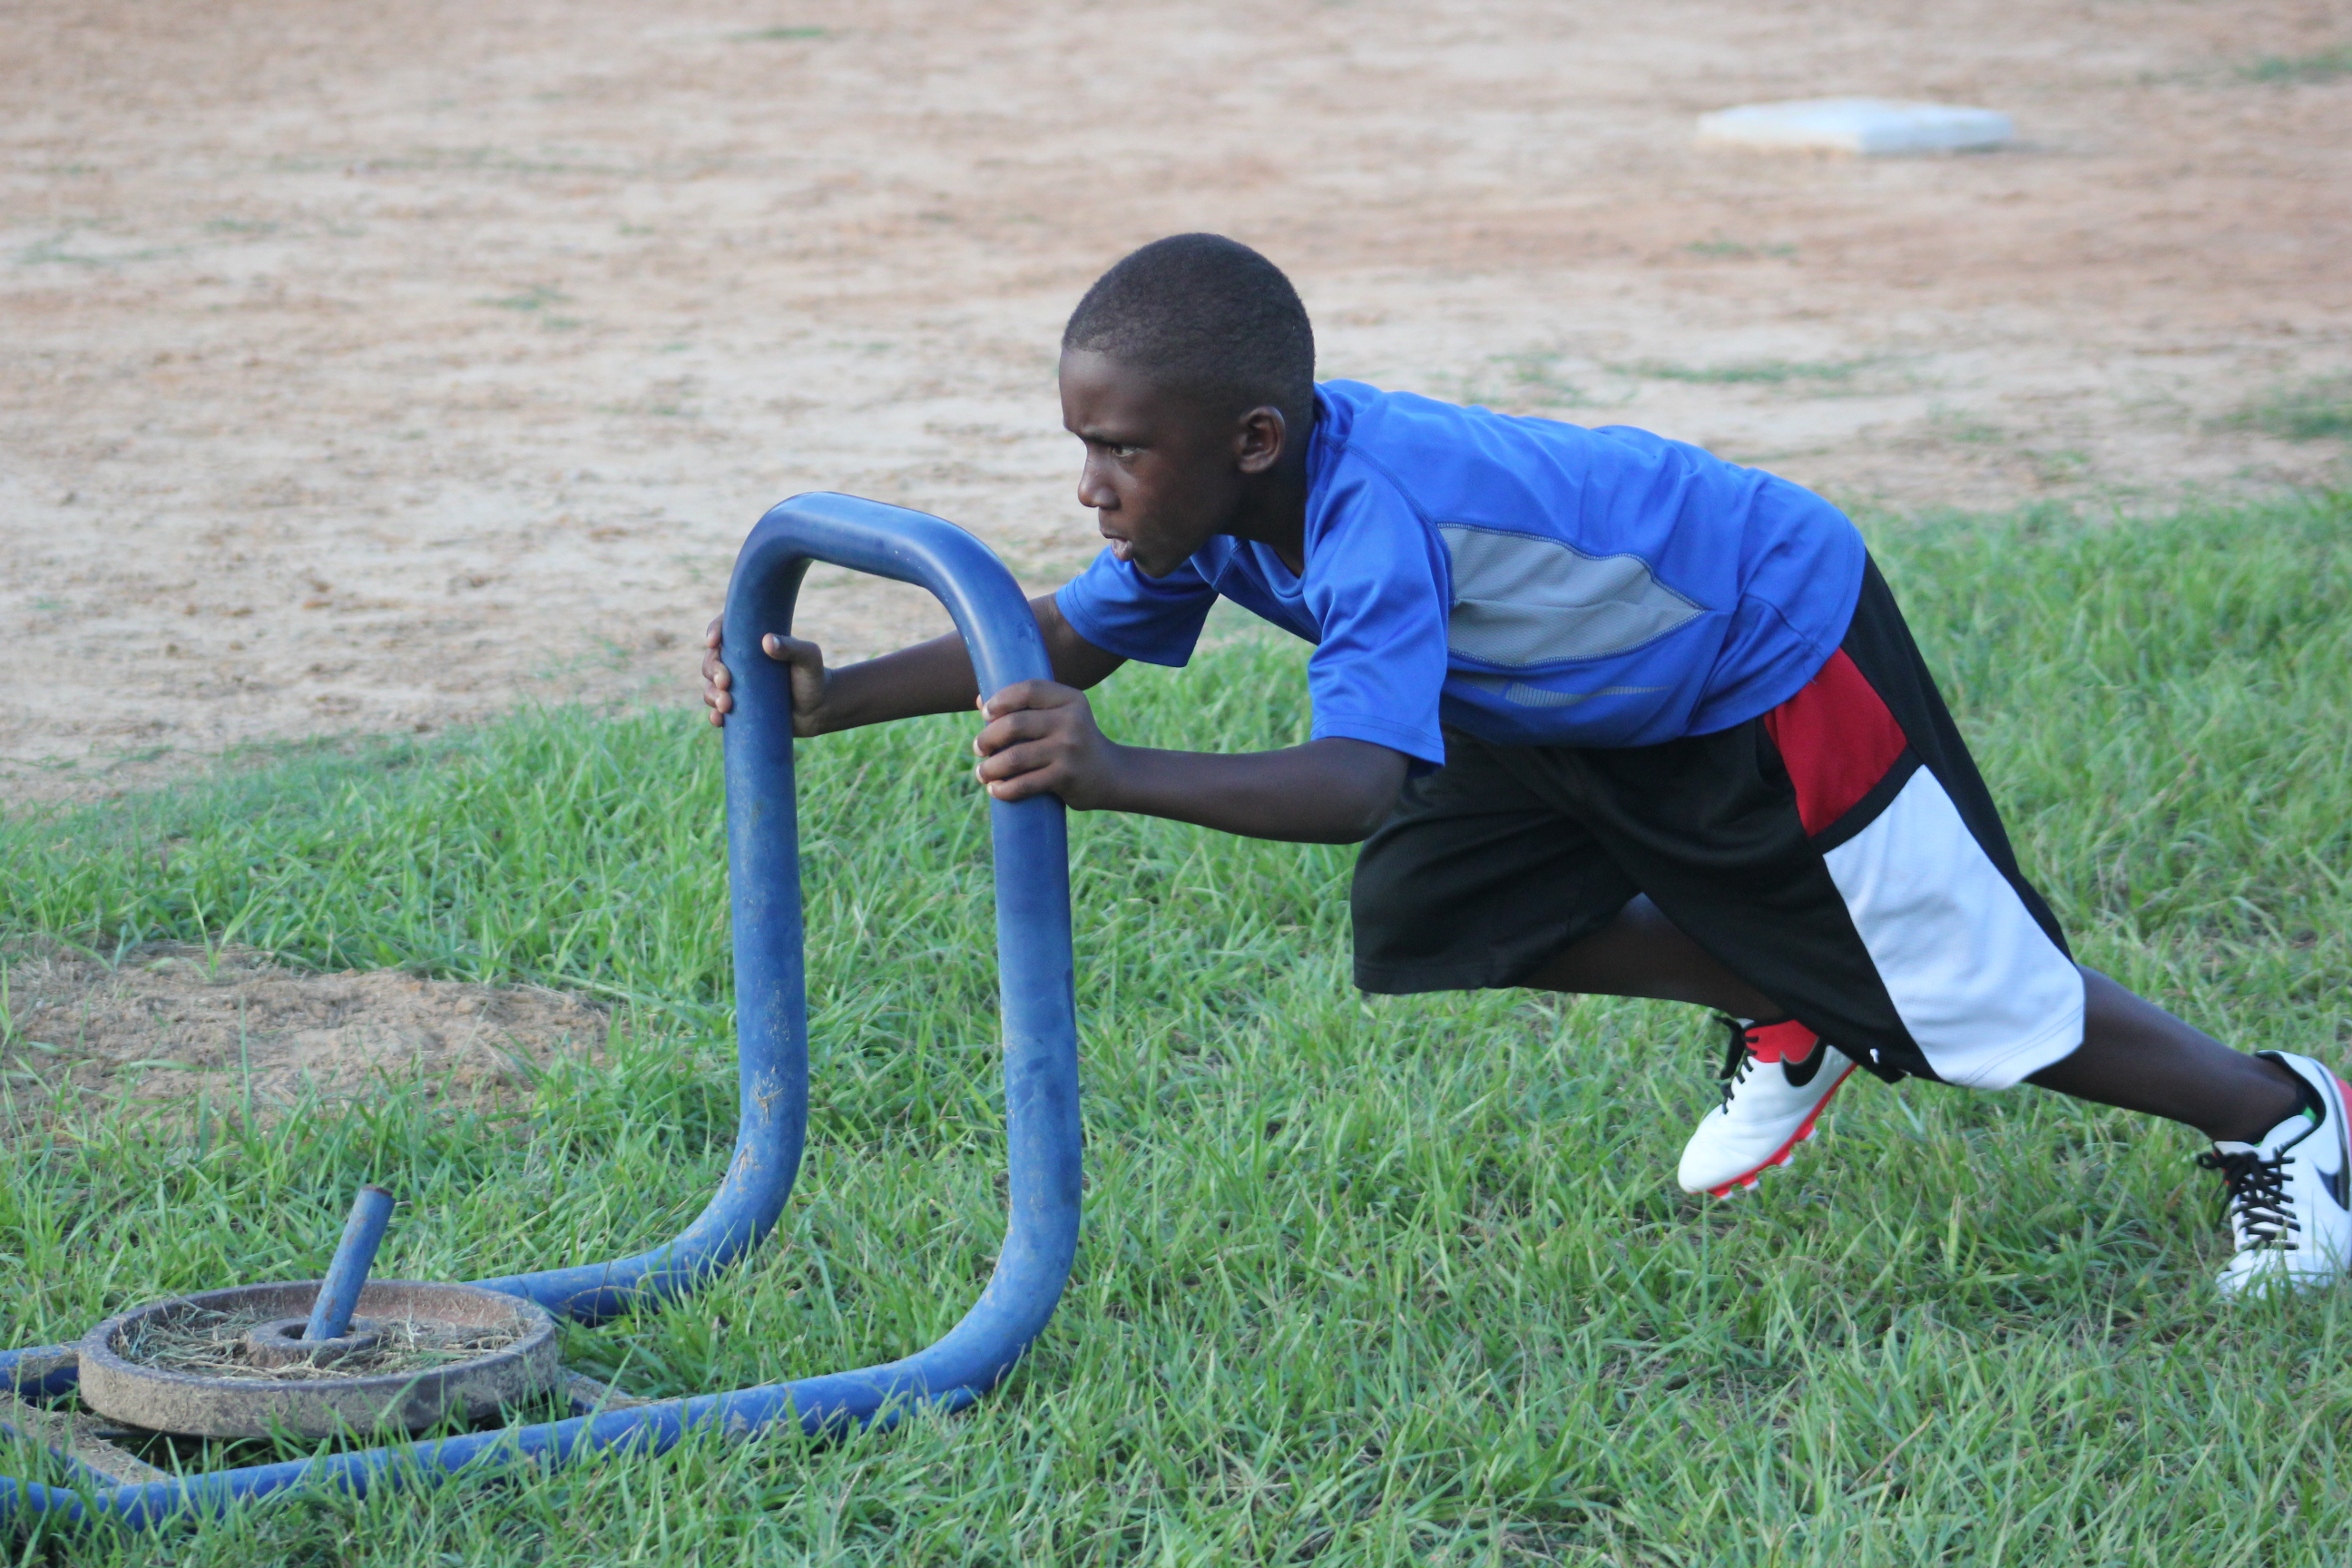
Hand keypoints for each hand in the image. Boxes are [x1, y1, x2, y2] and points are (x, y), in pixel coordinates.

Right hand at [700, 616, 833, 735]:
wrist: (819, 711)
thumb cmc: (814, 678)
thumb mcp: (808, 658)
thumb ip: (793, 647)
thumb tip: (767, 641)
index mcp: (753, 642)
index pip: (726, 629)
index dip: (714, 631)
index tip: (713, 642)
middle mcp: (740, 663)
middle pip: (712, 660)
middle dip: (713, 670)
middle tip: (725, 682)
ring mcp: (737, 686)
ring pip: (711, 686)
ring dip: (712, 695)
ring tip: (726, 705)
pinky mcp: (739, 708)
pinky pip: (717, 711)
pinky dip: (714, 715)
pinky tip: (718, 720)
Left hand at [972, 680, 1123, 807]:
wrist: (1111, 775)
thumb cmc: (1074, 742)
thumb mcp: (1061, 717)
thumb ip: (1026, 708)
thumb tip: (979, 700)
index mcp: (1070, 699)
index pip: (1028, 690)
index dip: (1001, 699)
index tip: (985, 713)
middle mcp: (1072, 721)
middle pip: (1015, 724)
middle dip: (988, 738)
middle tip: (978, 748)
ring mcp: (1069, 749)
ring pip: (1015, 757)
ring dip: (990, 767)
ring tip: (982, 773)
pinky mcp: (1067, 777)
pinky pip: (1025, 784)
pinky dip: (1004, 789)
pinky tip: (996, 790)